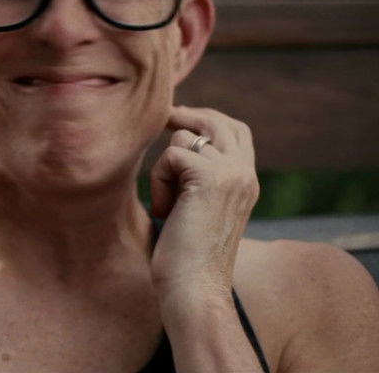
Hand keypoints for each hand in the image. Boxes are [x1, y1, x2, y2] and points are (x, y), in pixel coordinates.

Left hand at [148, 105, 258, 311]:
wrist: (195, 288)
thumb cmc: (186, 255)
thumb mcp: (199, 206)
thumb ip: (199, 176)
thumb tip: (179, 138)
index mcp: (247, 182)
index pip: (235, 131)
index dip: (205, 120)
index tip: (176, 120)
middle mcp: (245, 174)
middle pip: (219, 122)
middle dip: (186, 116)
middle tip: (162, 120)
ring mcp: (231, 174)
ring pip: (185, 137)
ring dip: (164, 167)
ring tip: (166, 203)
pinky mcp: (210, 178)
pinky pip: (171, 155)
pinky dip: (158, 181)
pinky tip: (164, 211)